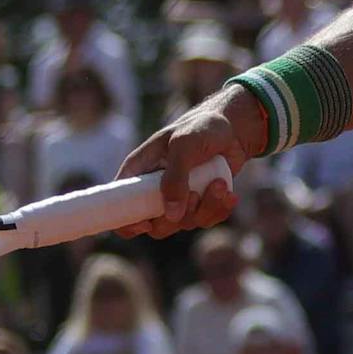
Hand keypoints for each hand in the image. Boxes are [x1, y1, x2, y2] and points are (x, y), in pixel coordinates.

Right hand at [114, 88, 264, 235]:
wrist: (233, 129)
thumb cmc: (201, 128)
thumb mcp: (184, 145)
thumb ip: (175, 177)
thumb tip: (172, 215)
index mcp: (139, 172)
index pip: (118, 207)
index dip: (126, 223)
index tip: (147, 223)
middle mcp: (153, 189)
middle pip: (154, 225)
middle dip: (178, 216)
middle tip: (196, 194)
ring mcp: (177, 199)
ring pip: (183, 224)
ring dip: (206, 208)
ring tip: (220, 184)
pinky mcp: (199, 204)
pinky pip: (205, 221)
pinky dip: (219, 210)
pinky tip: (229, 193)